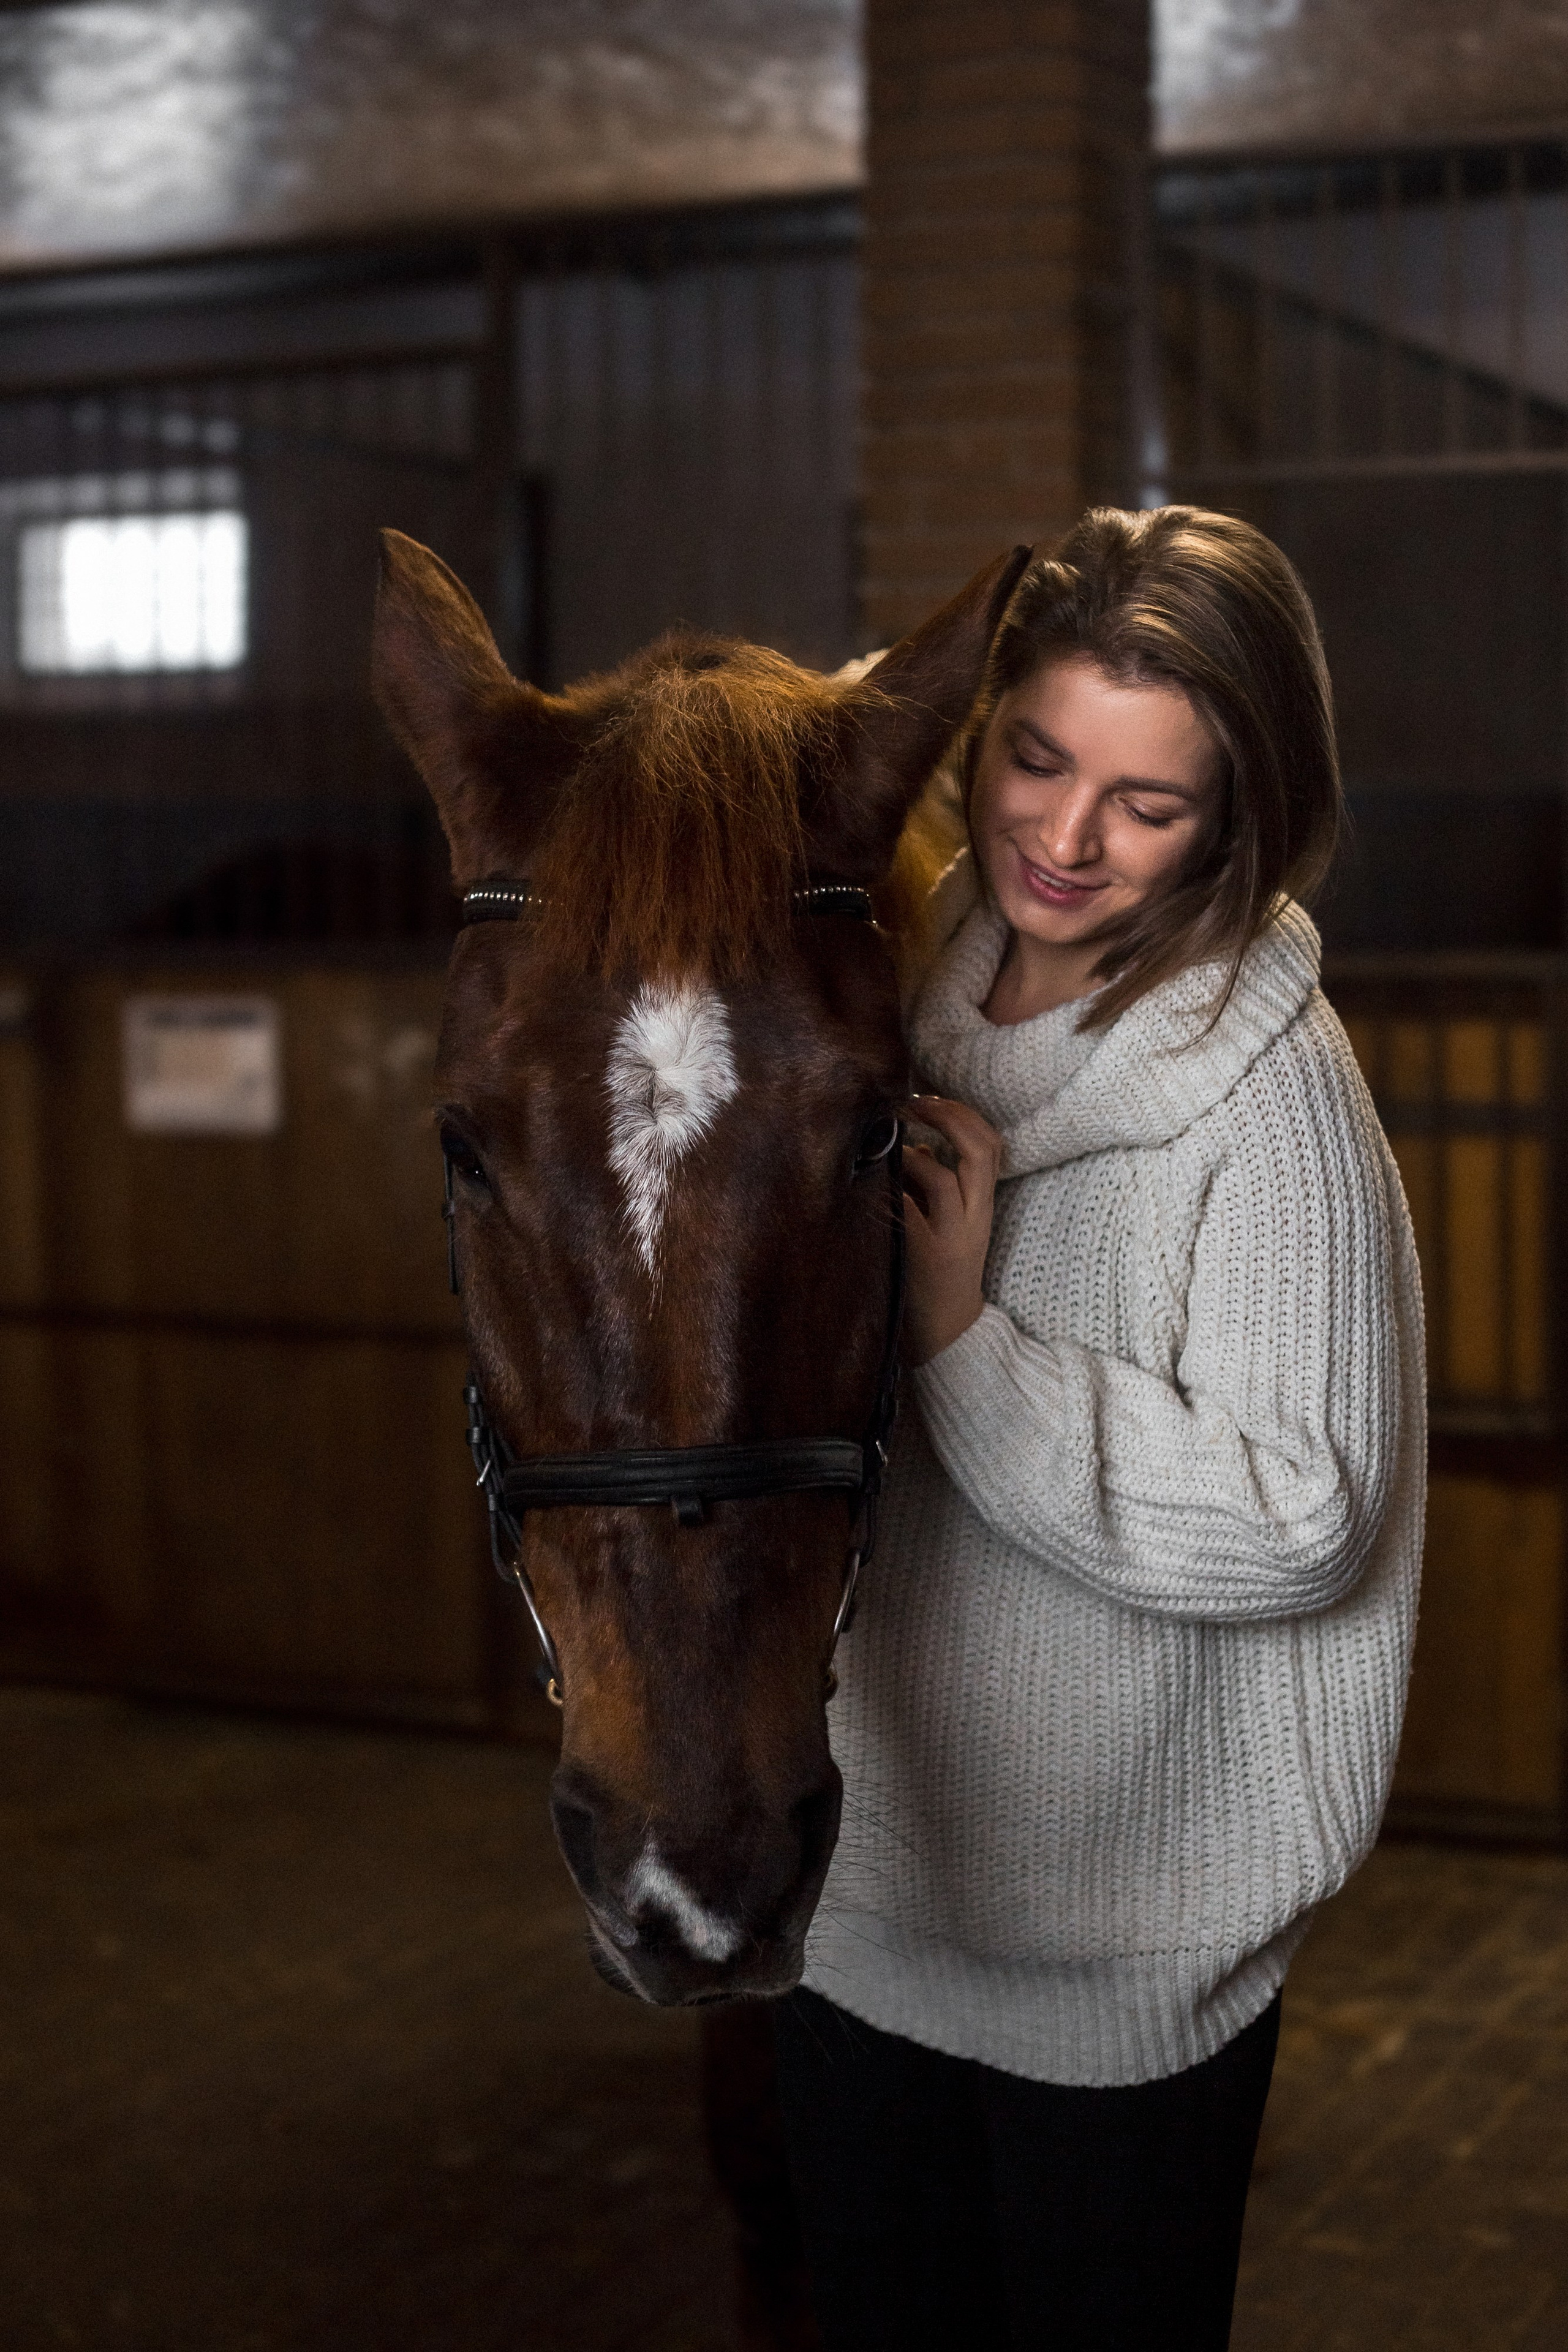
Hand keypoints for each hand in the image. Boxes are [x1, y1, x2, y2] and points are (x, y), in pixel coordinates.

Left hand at [901, 1096, 1002, 1365]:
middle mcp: (974, 1217)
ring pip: (941, 1180)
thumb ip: (937, 1179)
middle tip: (909, 1103)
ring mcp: (950, 1238)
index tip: (927, 1097)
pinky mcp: (923, 1258)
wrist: (948, 1330)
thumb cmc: (940, 1268)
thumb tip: (910, 1138)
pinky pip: (906, 1214)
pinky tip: (869, 1181)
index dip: (962, 1112)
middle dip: (945, 1116)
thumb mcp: (949, 1219)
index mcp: (983, 1204)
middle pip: (979, 1151)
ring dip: (911, 1155)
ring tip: (888, 1148)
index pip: (992, 1144)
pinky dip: (888, 1190)